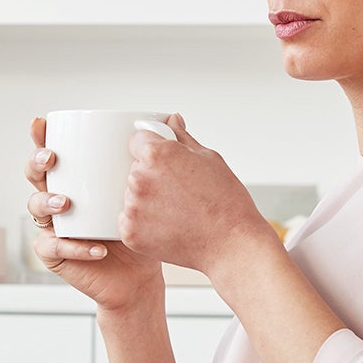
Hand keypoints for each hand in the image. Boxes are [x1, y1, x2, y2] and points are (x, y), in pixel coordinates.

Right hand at [25, 117, 161, 310]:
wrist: (142, 274)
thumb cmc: (143, 226)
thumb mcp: (151, 187)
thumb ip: (158, 153)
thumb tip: (173, 116)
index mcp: (76, 178)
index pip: (53, 152)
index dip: (41, 137)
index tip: (41, 123)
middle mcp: (60, 199)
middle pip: (35, 175)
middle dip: (37, 163)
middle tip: (52, 159)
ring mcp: (55, 227)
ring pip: (35, 208)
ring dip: (48, 202)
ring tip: (66, 203)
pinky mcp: (57, 255)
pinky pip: (54, 248)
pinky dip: (73, 247)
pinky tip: (96, 248)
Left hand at [122, 114, 275, 276]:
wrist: (232, 243)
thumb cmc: (226, 200)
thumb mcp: (209, 158)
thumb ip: (181, 138)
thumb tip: (171, 119)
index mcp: (156, 154)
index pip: (137, 140)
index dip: (151, 148)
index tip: (163, 162)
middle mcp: (139, 178)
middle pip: (134, 169)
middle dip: (150, 176)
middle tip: (177, 191)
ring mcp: (133, 208)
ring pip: (131, 195)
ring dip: (146, 200)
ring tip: (176, 210)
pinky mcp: (130, 233)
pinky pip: (130, 221)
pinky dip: (144, 224)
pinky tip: (168, 226)